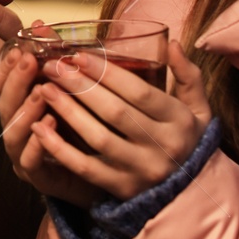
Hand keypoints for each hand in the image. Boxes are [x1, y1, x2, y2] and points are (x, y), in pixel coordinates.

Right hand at [0, 45, 101, 207]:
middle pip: (2, 104)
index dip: (5, 65)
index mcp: (19, 104)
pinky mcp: (38, 178)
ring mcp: (23, 154)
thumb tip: (39, 22)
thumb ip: (54, 56)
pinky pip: (30, 162)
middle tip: (27, 60)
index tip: (18, 46)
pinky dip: (38, 143)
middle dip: (13, 81)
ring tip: (42, 92)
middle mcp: (16, 128)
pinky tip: (51, 125)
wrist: (108, 168)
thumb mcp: (70, 84)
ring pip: (12, 133)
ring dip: (25, 111)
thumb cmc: (86, 121)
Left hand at [30, 39, 212, 199]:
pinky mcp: (120, 189)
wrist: (193, 195)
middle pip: (115, 112)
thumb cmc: (189, 140)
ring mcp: (140, 170)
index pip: (139, 92)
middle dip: (81, 86)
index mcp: (178, 121)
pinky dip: (60, 149)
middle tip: (53, 65)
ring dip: (68, 111)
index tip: (78, 55)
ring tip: (45, 88)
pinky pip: (85, 168)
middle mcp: (161, 146)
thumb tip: (174, 44)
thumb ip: (188, 76)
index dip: (107, 73)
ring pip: (98, 138)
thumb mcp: (199, 108)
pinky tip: (40, 128)